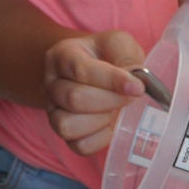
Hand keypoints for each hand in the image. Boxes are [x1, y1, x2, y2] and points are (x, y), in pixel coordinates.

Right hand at [44, 29, 146, 156]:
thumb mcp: (117, 43)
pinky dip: (99, 139)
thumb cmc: (106, 55)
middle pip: (74, 99)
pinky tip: (109, 124)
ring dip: (100, 121)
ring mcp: (53, 110)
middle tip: (130, 97)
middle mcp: (51, 83)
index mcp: (62, 55)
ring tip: (114, 110)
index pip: (80, 70)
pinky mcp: (63, 133)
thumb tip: (133, 82)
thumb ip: (125, 55)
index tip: (137, 87)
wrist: (96, 68)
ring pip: (67, 125)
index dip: (111, 80)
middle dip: (110, 100)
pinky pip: (78, 145)